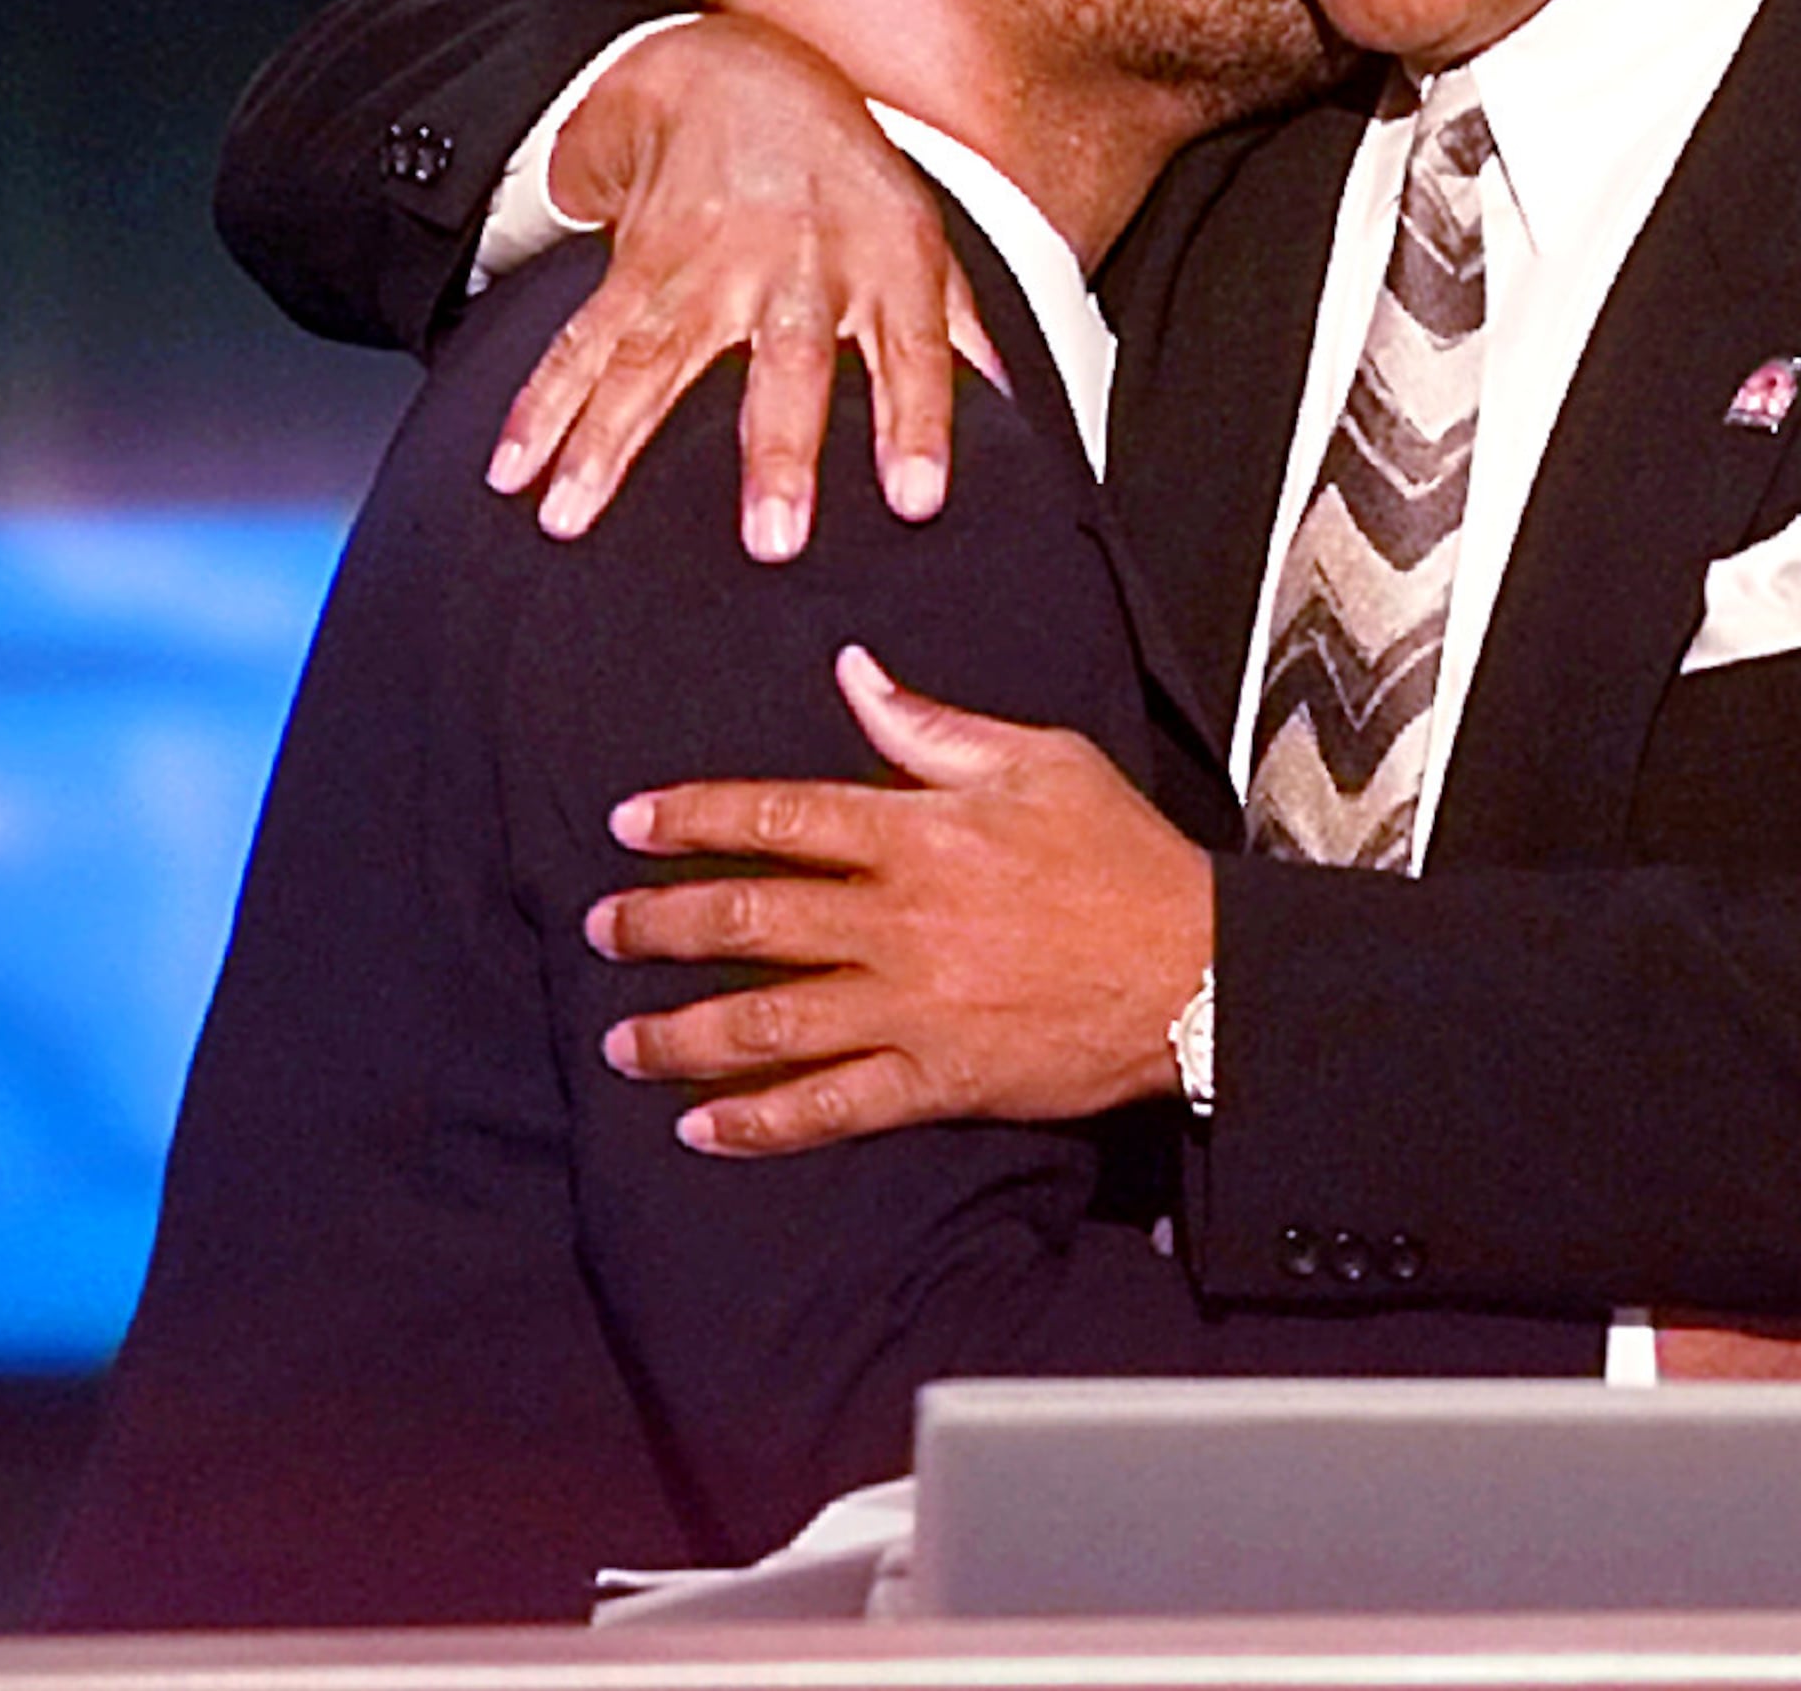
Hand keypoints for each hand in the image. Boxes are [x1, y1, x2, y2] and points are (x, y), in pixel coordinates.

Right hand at [484, 13, 993, 547]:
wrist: (736, 71)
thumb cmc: (843, 175)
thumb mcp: (919, 231)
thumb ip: (959, 327)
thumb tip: (1013, 408)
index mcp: (882, 262)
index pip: (914, 351)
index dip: (919, 423)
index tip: (917, 501)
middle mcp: (796, 265)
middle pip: (787, 364)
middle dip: (779, 454)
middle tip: (772, 540)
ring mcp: (708, 263)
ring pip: (657, 359)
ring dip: (607, 443)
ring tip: (569, 519)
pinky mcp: (636, 262)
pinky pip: (583, 339)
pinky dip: (541, 405)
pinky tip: (513, 466)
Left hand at [588, 646, 1212, 1147]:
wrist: (1197, 972)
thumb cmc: (1123, 857)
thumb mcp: (1040, 760)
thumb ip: (932, 725)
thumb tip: (854, 672)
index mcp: (920, 833)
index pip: (778, 817)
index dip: (693, 818)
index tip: (630, 823)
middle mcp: (900, 921)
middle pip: (750, 920)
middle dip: (661, 925)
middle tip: (603, 929)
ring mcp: (913, 1007)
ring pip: (769, 1023)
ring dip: (683, 1033)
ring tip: (623, 1040)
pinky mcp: (937, 1079)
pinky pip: (830, 1107)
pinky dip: (759, 1122)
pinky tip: (702, 1128)